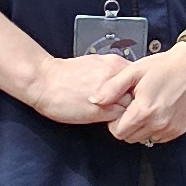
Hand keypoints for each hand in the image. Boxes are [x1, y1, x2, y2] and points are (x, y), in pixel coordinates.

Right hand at [23, 51, 141, 127]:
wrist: (44, 81)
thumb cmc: (65, 74)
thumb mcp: (94, 64)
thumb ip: (113, 72)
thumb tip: (127, 81)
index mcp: (114, 63)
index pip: (141, 79)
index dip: (140, 89)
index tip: (137, 96)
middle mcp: (115, 76)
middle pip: (141, 93)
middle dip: (138, 101)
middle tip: (132, 108)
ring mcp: (110, 94)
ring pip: (133, 108)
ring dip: (130, 113)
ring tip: (123, 116)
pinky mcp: (101, 111)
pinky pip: (121, 119)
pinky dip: (121, 122)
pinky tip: (112, 121)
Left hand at [105, 43, 185, 146]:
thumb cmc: (163, 66)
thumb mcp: (133, 71)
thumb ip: (111, 88)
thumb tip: (94, 100)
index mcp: (144, 110)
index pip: (117, 132)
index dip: (115, 120)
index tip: (121, 108)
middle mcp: (157, 124)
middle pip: (129, 138)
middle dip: (127, 125)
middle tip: (133, 106)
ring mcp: (170, 129)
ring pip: (144, 138)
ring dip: (141, 128)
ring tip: (146, 107)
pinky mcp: (179, 130)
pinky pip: (158, 137)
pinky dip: (154, 128)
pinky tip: (158, 112)